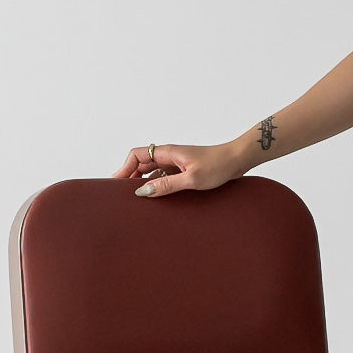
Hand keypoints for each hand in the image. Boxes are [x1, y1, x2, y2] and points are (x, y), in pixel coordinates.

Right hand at [111, 143, 246, 197]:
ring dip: (144, 183)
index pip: (137, 155)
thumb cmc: (218, 165)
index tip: (116, 182)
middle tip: (122, 194)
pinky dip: (158, 186)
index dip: (124, 168)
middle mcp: (170, 156)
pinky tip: (157, 197)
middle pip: (142, 163)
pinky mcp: (184, 171)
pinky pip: (165, 177)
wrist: (237, 160)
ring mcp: (177, 163)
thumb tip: (143, 192)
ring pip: (153, 171)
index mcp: (168, 152)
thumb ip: (167, 185)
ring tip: (137, 199)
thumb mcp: (191, 179)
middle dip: (130, 176)